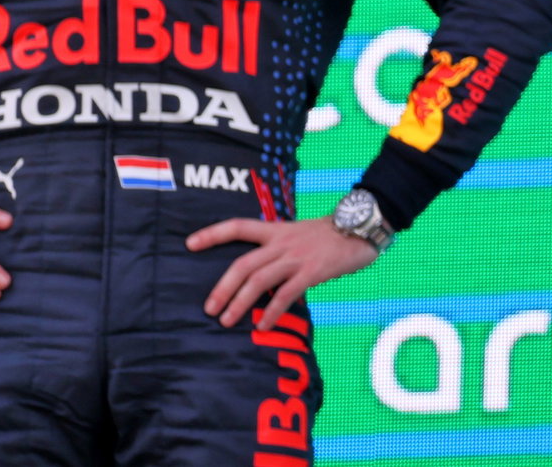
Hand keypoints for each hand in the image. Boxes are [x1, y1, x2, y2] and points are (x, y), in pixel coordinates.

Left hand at [187, 216, 379, 330]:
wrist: (363, 227)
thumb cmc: (332, 235)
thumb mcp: (301, 234)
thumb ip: (281, 251)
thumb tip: (264, 279)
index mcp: (277, 230)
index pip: (238, 226)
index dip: (213, 234)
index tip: (189, 244)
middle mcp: (283, 242)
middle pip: (243, 263)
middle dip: (222, 287)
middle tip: (209, 308)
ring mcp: (297, 257)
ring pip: (259, 280)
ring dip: (240, 302)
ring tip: (227, 321)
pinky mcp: (313, 271)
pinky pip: (287, 294)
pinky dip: (272, 311)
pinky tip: (264, 324)